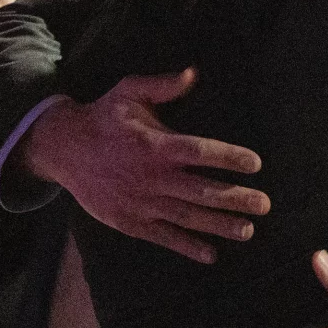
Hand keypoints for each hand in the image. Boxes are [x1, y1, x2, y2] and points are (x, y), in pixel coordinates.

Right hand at [21, 67, 268, 263]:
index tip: (255, 163)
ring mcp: (141, 202)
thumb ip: (163, 85)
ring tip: (248, 230)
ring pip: (187, 216)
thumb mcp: (129, 92)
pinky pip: (163, 237)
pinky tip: (210, 254)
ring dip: (219, 225)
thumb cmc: (104, 117)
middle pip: (201, 190)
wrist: (63, 149)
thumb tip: (194, 73)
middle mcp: (151, 176)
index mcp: (155, 145)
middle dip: (235, 198)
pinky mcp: (129, 221)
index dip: (228, 157)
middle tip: (264, 204)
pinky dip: (186, 246)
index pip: (199, 152)